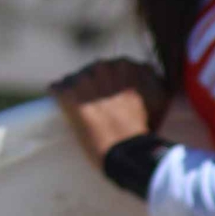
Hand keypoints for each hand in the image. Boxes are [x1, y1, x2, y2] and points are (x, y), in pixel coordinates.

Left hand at [49, 58, 171, 168]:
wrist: (126, 149)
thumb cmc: (145, 127)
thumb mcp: (158, 98)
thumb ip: (151, 80)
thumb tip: (147, 71)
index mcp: (126, 66)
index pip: (112, 66)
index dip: (110, 82)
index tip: (111, 95)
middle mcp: (104, 66)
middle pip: (92, 70)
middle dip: (93, 84)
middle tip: (97, 104)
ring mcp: (84, 79)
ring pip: (73, 78)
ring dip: (76, 91)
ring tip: (80, 108)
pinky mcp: (68, 93)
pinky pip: (55, 88)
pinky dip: (58, 97)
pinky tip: (64, 108)